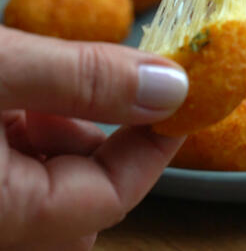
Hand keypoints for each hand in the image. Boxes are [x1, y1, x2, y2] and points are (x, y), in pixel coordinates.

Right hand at [0, 26, 188, 249]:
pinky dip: (22, 131)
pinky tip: (10, 89)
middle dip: (104, 140)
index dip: (156, 144)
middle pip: (79, 196)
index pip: (112, 197)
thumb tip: (171, 87)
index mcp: (4, 213)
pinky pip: (9, 166)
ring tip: (33, 77)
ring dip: (58, 131)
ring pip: (43, 180)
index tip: (181, 96)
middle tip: (113, 83)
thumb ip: (84, 80)